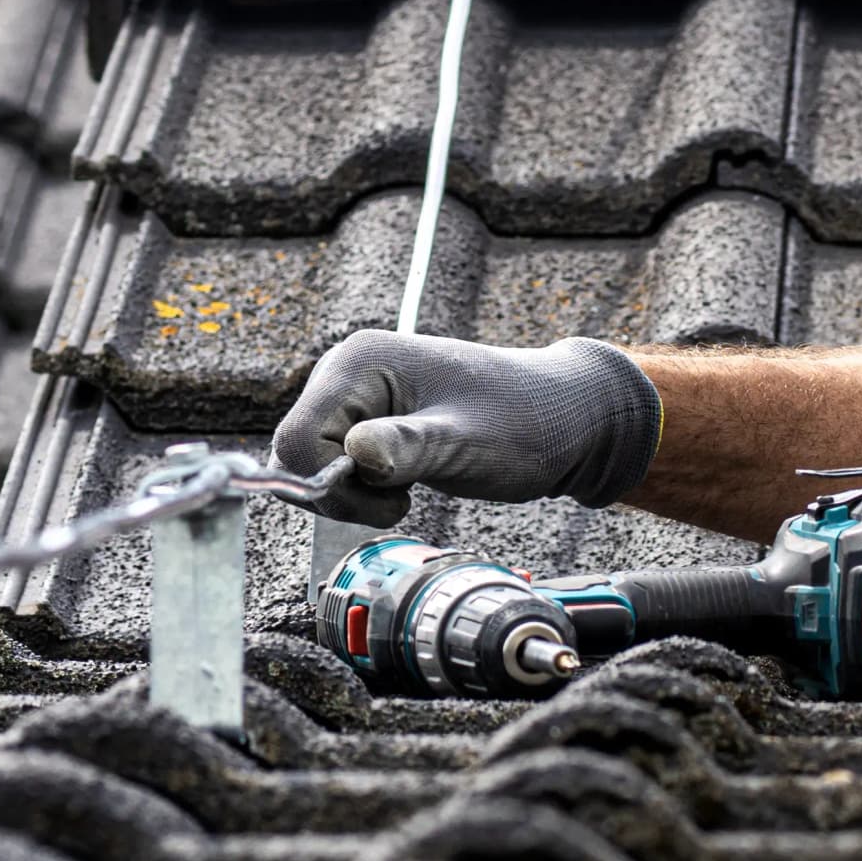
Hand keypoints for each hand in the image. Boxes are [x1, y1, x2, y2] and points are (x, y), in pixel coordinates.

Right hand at [271, 331, 663, 525]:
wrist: (565, 418)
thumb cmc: (524, 423)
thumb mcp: (467, 444)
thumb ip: (409, 448)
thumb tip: (355, 453)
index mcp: (359, 363)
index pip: (296, 441)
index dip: (331, 484)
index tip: (393, 497)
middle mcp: (346, 371)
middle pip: (296, 455)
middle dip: (342, 491)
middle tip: (404, 497)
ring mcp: (355, 395)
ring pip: (313, 466)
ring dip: (355, 493)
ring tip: (412, 486)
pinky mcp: (368, 419)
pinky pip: (336, 467)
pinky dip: (365, 488)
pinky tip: (407, 481)